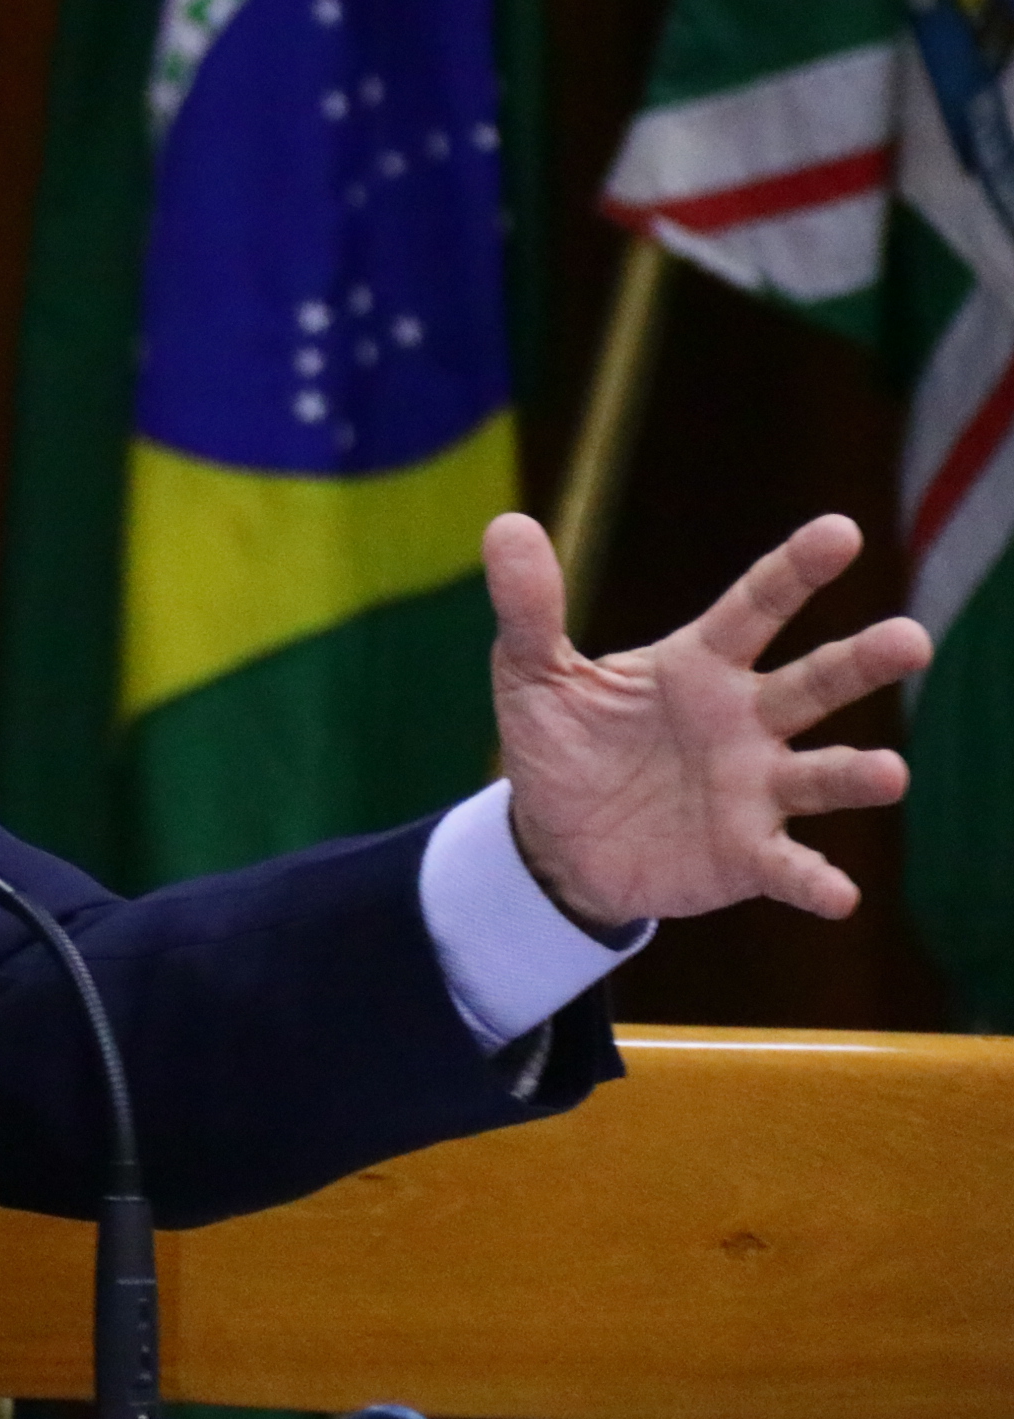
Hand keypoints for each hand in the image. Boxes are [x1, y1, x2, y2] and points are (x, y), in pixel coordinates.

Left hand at [485, 512, 931, 931]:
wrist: (554, 841)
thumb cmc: (562, 744)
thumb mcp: (532, 674)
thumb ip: (530, 607)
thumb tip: (506, 523)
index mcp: (699, 666)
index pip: (755, 608)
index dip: (795, 570)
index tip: (841, 532)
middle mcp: (746, 721)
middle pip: (815, 683)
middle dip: (863, 662)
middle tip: (911, 640)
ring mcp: (755, 789)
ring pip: (820, 775)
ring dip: (857, 775)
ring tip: (889, 773)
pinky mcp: (746, 855)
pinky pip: (789, 868)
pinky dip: (814, 880)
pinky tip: (838, 895)